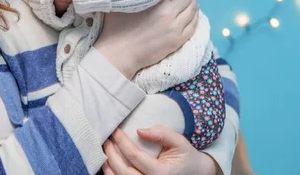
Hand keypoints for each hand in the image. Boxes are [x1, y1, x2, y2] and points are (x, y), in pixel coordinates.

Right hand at [95, 0, 198, 78]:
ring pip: (193, 8)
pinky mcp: (178, 40)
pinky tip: (191, 9)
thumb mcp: (122, 1)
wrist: (118, 54)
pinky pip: (194, 23)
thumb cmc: (115, 26)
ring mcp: (176, 28)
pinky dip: (195, 13)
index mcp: (157, 2)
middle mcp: (170, 14)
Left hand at [102, 127, 218, 174]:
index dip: (122, 141)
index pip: (134, 156)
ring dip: (108, 166)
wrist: (195, 173)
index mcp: (161, 173)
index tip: (115, 130)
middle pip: (123, 171)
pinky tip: (109, 163)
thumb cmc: (185, 156)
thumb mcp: (179, 142)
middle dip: (111, 154)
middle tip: (106, 139)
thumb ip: (162, 134)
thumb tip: (139, 130)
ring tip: (105, 150)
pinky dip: (112, 174)